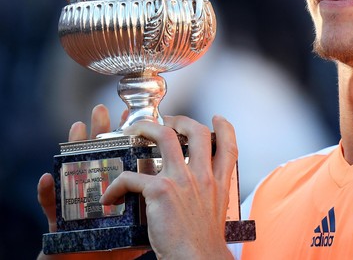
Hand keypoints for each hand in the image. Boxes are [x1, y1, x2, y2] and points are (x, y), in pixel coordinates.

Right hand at [36, 105, 146, 259]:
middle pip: (100, 153)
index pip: (126, 156)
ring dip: (75, 148)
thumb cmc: (116, 250)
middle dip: (102, 130)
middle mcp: (98, 189)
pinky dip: (47, 193)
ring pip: (74, 169)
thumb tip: (184, 187)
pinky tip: (48, 180)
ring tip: (78, 127)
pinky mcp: (59, 222)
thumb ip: (159, 205)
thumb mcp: (142, 226)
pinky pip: (50, 205)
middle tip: (103, 110)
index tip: (136, 116)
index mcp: (119, 189)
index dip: (130, 137)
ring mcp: (77, 202)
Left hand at [100, 115, 235, 259]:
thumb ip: (209, 196)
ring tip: (134, 130)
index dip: (224, 128)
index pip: (229, 146)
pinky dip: (117, 184)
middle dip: (181, 120)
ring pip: (165, 136)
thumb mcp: (216, 213)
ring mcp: (181, 179)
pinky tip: (110, 196)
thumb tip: (196, 194)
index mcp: (218, 183)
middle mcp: (203, 176)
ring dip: (146, 128)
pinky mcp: (160, 190)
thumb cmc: (203, 246)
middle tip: (168, 121)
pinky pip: (131, 177)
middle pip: (197, 132)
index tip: (218, 119)